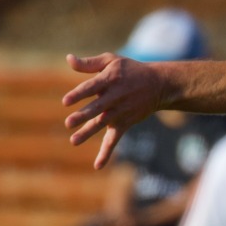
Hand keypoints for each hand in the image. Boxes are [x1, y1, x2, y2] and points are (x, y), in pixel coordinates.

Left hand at [63, 53, 172, 168]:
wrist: (159, 85)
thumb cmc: (131, 70)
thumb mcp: (112, 60)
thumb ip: (89, 63)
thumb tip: (68, 59)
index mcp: (110, 80)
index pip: (91, 88)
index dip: (79, 94)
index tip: (66, 101)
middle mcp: (115, 98)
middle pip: (97, 108)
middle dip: (83, 116)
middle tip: (68, 123)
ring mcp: (120, 112)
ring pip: (102, 124)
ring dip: (88, 132)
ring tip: (74, 141)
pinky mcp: (125, 123)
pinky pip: (114, 139)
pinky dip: (107, 152)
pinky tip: (98, 166)